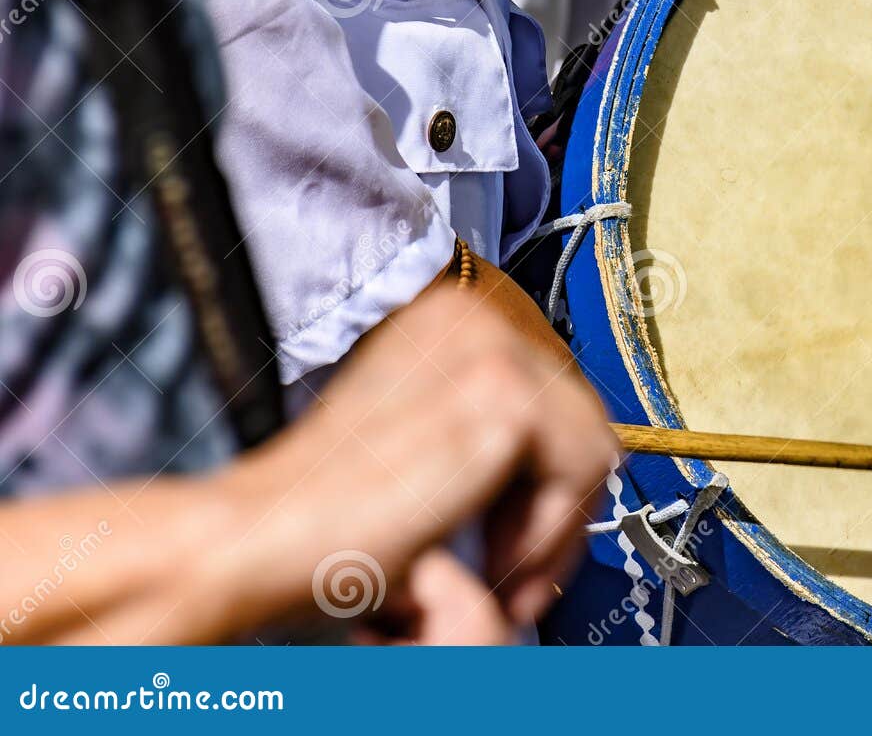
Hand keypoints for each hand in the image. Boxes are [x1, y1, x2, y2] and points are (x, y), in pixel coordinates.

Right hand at [231, 284, 615, 632]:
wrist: (268, 531)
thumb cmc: (321, 509)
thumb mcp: (418, 446)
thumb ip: (476, 437)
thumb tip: (547, 475)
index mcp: (442, 315)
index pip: (545, 388)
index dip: (544, 476)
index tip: (523, 537)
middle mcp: (469, 310)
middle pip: (578, 409)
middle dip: (560, 503)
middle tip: (524, 570)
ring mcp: (488, 343)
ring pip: (590, 439)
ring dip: (557, 524)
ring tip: (509, 575)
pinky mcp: (502, 392)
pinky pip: (581, 470)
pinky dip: (550, 533)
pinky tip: (499, 566)